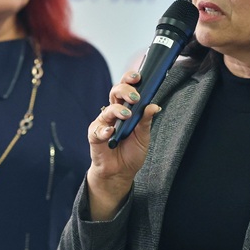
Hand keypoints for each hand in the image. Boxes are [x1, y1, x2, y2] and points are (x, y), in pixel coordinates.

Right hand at [86, 70, 161, 219]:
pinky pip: (97, 130)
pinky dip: (104, 130)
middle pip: (115, 92)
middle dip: (124, 90)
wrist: (120, 172)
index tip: (138, 76)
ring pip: (107, 109)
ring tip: (127, 115)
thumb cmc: (131, 152)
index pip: (126, 89)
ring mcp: (103, 123)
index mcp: (126, 108)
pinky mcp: (94, 136)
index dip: (130, 80)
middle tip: (135, 97)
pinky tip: (110, 132)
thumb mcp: (143, 136)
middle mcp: (113, 112)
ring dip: (118, 110)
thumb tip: (154, 106)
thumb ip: (146, 120)